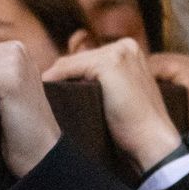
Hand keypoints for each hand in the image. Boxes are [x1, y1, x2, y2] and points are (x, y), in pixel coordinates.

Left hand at [44, 38, 181, 175]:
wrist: (153, 143)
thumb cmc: (136, 128)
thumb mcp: (121, 97)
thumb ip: (104, 84)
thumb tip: (68, 83)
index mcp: (131, 51)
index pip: (88, 59)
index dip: (67, 76)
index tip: (48, 89)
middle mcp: (126, 46)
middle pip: (78, 59)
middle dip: (60, 76)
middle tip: (36, 92)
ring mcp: (118, 53)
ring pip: (71, 63)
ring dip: (53, 78)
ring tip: (35, 94)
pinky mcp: (109, 64)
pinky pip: (69, 68)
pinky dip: (54, 79)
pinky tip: (43, 90)